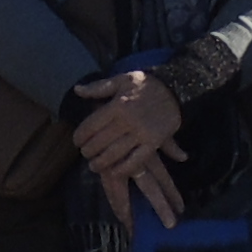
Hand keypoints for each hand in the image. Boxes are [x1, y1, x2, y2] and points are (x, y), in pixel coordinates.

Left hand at [70, 69, 185, 226]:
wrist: (176, 90)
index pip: (91, 125)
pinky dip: (123, 169)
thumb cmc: (146, 85)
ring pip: (115, 154)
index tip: (76, 141)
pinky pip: (136, 160)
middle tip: (84, 154)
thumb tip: (77, 90)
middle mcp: (128, 120)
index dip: (80, 136)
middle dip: (88, 151)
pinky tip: (114, 171)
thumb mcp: (121, 79)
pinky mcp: (153, 143)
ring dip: (101, 162)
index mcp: (117, 105)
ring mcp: (141, 133)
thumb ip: (98, 87)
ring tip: (94, 165)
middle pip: (100, 142)